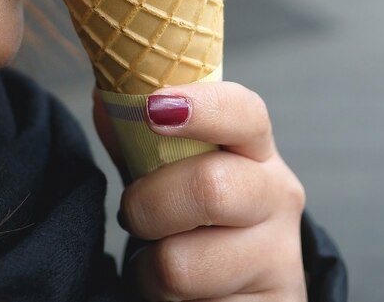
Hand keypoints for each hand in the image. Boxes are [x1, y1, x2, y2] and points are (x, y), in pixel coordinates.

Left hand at [94, 82, 306, 300]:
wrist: (243, 287)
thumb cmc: (200, 218)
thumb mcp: (175, 174)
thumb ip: (140, 141)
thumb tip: (104, 100)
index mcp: (256, 151)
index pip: (244, 113)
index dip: (200, 107)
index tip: (152, 109)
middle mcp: (277, 196)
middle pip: (209, 188)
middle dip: (147, 205)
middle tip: (134, 214)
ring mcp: (279, 257)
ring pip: (181, 264)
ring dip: (150, 267)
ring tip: (164, 259)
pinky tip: (187, 294)